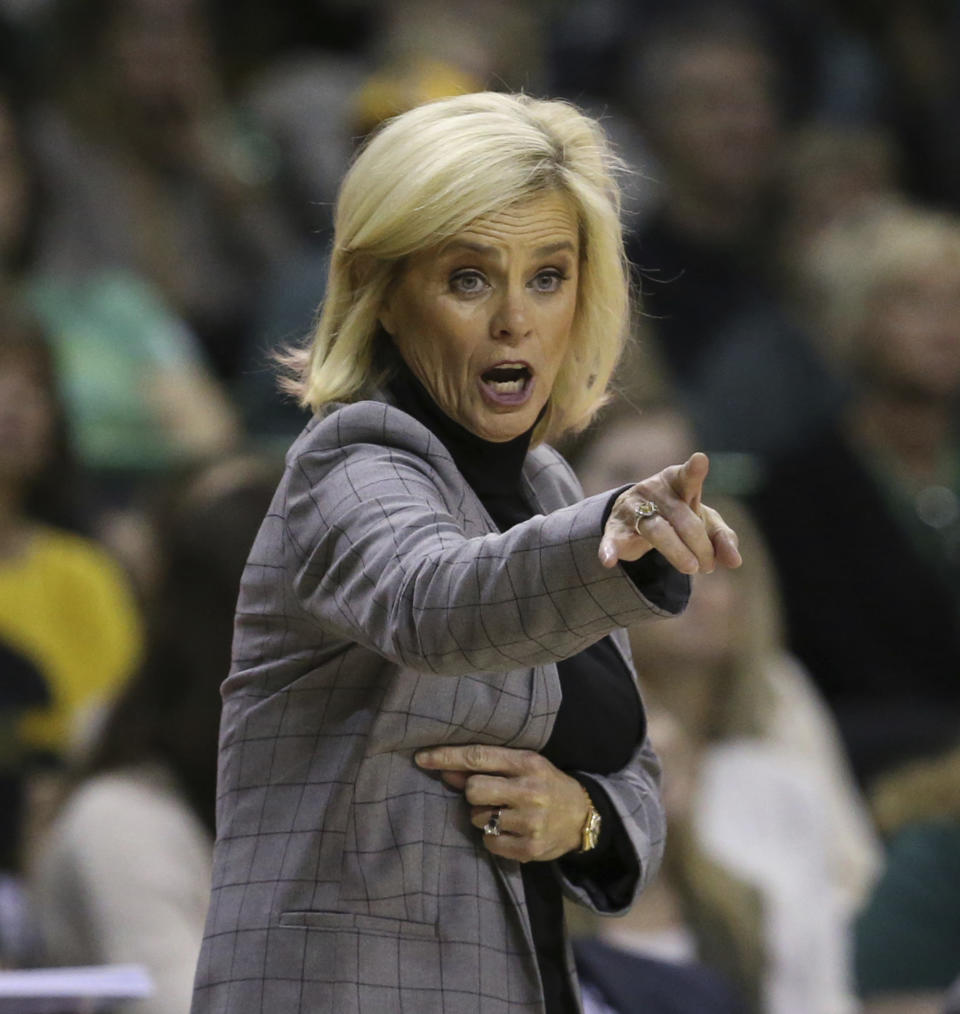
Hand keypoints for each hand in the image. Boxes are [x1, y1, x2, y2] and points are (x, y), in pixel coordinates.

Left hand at [415, 744, 588, 861]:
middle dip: (472, 792)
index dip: (446, 757)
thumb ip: (486, 767)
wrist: (584, 816)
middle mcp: (529, 791)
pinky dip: (493, 838)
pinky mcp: (529, 849)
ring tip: (504, 813)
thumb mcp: (522, 766)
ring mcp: (530, 822)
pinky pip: (489, 843)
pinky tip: (509, 831)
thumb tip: (445, 770)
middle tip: (488, 795)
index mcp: (527, 763)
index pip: (478, 757)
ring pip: (479, 818)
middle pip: (473, 789)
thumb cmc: (545, 784)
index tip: (421, 757)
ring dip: (483, 816)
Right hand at [598, 452, 740, 572]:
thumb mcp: (706, 524)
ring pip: (655, 531)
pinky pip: (612, 539)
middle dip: (699, 545)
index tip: (700, 461)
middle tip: (707, 566)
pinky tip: (608, 561)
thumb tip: (735, 562)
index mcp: (678, 481)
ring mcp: (632, 508)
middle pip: (680, 518)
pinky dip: (609, 549)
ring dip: (676, 552)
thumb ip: (723, 539)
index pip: (687, 476)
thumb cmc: (680, 515)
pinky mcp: (615, 528)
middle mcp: (654, 490)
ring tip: (692, 569)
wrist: (638, 515)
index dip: (694, 470)